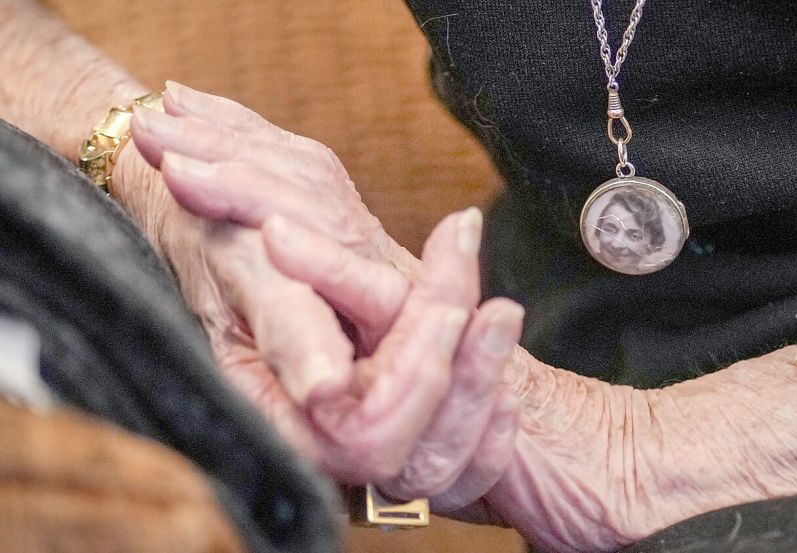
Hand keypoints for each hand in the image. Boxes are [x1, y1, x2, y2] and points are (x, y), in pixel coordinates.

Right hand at [260, 211, 525, 506]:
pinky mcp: (398, 428)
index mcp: (271, 407)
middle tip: (498, 308)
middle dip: (463, 380)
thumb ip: (287, 322)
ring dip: (483, 385)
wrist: (252, 229)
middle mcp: (317, 437)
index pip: (359, 432)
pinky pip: (460, 468)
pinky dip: (491, 423)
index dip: (413, 378)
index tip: (450, 308)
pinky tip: (502, 369)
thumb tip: (323, 387)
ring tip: (503, 315)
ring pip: (440, 463)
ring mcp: (360, 437)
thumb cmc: (243, 242)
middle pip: (409, 458)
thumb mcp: (253, 264)